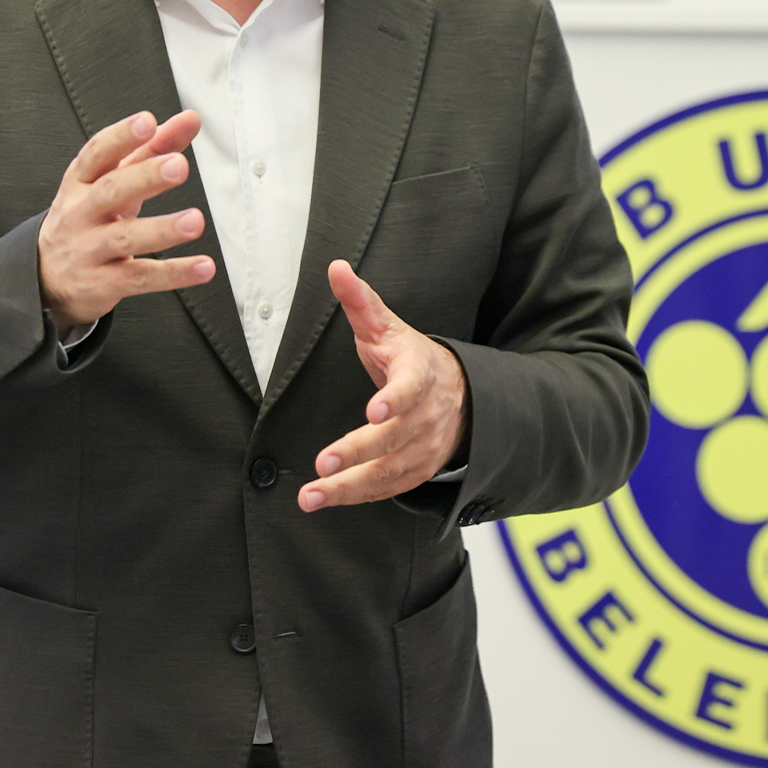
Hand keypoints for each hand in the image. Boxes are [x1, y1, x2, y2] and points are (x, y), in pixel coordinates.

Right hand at [38, 110, 214, 331]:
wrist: (46, 277)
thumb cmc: (87, 218)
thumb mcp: (112, 181)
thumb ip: (152, 149)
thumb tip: (189, 120)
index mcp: (81, 181)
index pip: (97, 154)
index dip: (121, 136)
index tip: (147, 122)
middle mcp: (82, 213)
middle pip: (111, 191)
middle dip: (145, 177)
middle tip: (178, 166)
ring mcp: (90, 249)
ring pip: (125, 237)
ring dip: (163, 229)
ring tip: (195, 221)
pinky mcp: (103, 283)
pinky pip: (140, 278)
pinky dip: (174, 274)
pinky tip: (203, 267)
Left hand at [300, 260, 467, 511]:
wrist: (457, 394)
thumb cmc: (412, 358)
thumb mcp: (388, 326)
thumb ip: (360, 300)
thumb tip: (336, 267)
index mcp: (420, 374)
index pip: (411, 388)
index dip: (394, 400)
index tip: (374, 411)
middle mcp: (425, 414)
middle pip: (393, 438)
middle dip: (358, 452)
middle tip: (324, 464)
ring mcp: (423, 446)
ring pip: (387, 471)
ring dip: (348, 486)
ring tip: (311, 496)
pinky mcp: (416, 470)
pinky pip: (386, 488)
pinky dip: (356, 496)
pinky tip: (326, 499)